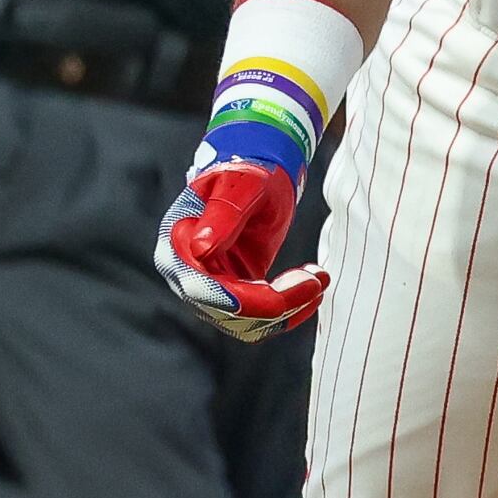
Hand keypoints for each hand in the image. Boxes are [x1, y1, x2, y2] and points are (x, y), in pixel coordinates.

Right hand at [157, 147, 327, 338]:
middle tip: (317, 278)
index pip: (205, 290)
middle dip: (279, 302)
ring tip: (319, 278)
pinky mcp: (232, 294)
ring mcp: (208, 288)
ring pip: (249, 324)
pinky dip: (289, 309)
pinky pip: (260, 319)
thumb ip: (222, 216)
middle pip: (230, 313)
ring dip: (289, 308)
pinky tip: (312, 287)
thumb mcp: (240, 187)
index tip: (291, 292)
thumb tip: (199, 251)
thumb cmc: (246, 174)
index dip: (247, 300)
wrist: (255, 178)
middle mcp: (186, 274)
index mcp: (178, 246)